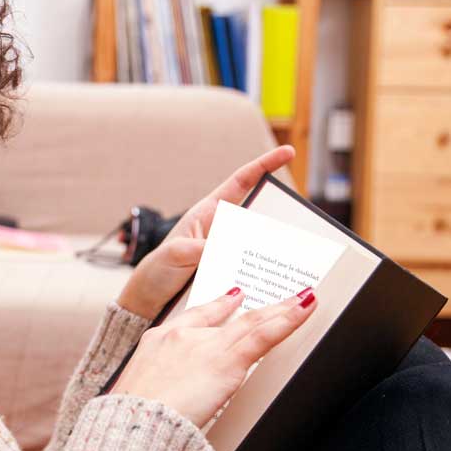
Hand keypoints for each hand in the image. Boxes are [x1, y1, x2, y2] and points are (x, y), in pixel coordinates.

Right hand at [111, 286, 316, 428]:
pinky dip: (287, 319)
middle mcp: (181, 335)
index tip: (233, 298)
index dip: (218, 306)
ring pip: (251, 323)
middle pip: (226, 317)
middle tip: (277, 298)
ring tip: (303, 299)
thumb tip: (173, 402)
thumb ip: (161, 390)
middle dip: (253, 307)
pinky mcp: (226, 360)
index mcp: (157, 342)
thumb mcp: (139, 396)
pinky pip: (264, 334)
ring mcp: (204, 345)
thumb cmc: (133, 419)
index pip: (195, 318)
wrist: (134, 423)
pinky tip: (304, 308)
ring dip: (281, 309)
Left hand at [117, 145, 294, 319]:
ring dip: (274, 247)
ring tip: (293, 255)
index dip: (264, 165)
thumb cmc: (157, 270)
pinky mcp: (229, 270)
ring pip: (258, 242)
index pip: (241, 182)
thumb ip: (199, 249)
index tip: (287, 152)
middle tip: (301, 221)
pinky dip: (264, 269)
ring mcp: (227, 249)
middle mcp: (221, 229)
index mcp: (208, 213)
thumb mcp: (175, 254)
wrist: (149, 298)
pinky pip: (252, 265)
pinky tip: (276, 278)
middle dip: (280, 215)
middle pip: (257, 213)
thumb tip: (224, 246)